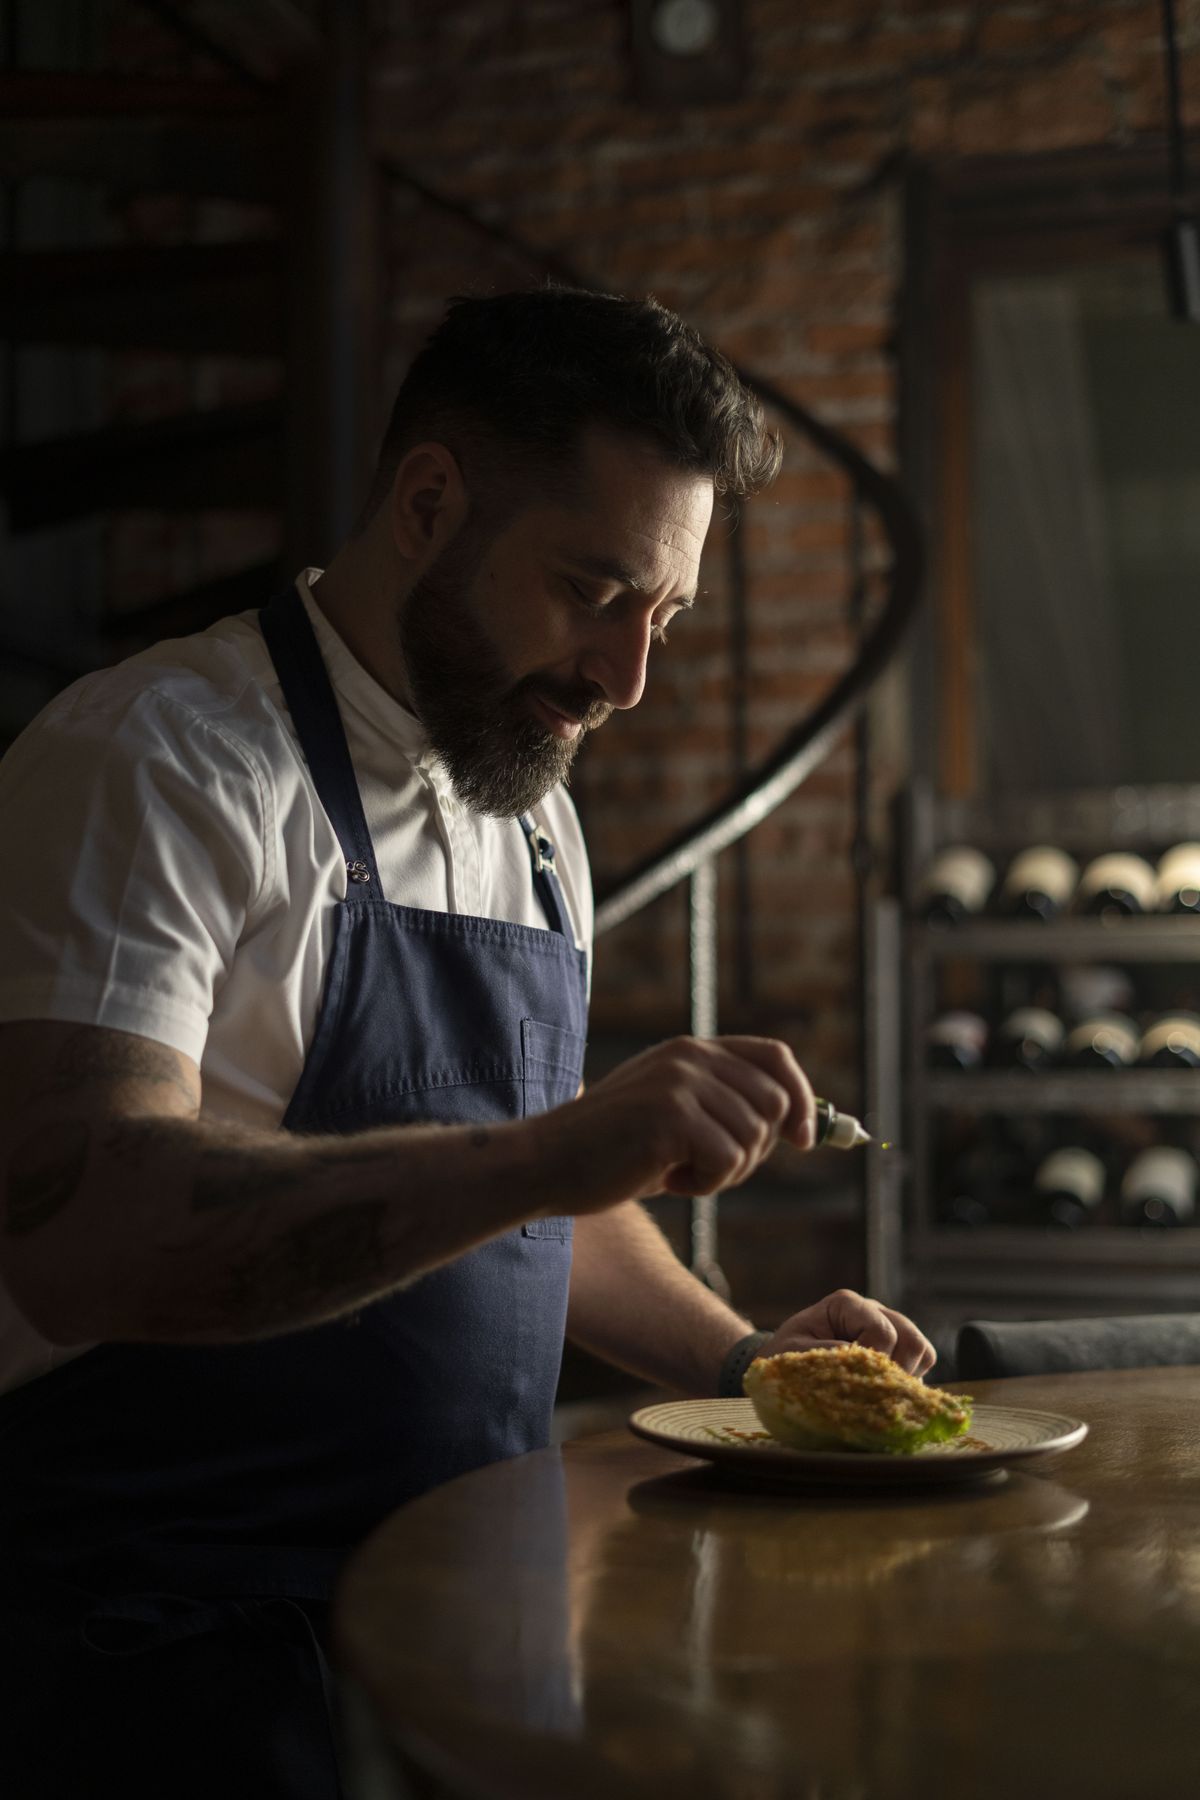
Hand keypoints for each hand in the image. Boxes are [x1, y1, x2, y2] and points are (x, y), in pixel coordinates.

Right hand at [537, 1035, 816, 1213]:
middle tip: (710, 1168)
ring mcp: (681, 1084)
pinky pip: (728, 1162)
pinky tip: (664, 1180)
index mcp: (692, 1050)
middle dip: (756, 1150)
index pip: (775, 1057)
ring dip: (724, 1172)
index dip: (802, 1097)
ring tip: (676, 1172)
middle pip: (774, 1104)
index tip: (803, 1139)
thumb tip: (801, 1128)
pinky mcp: (672, 1117)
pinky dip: (705, 1185)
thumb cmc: (611, 1149)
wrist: (547, 1162)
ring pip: (753, 1139)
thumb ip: (725, 1106)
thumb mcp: (673, 1112)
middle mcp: (691, 1057)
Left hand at [759, 1288, 935, 1377]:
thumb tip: (867, 1366)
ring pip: (922, 1351)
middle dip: (896, 1370)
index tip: (852, 1380)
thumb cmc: (784, 1359)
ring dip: (905, 1377)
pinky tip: (883, 1391)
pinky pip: (922, 1364)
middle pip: (911, 1338)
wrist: (781, 1368)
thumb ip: (830, 1356)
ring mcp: (888, 1328)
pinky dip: (909, 1381)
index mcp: (846, 1304)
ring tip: (878, 1393)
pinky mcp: (896, 1349)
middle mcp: (872, 1310)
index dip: (873, 1361)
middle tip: (872, 1391)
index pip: (881, 1331)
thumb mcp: (796, 1355)